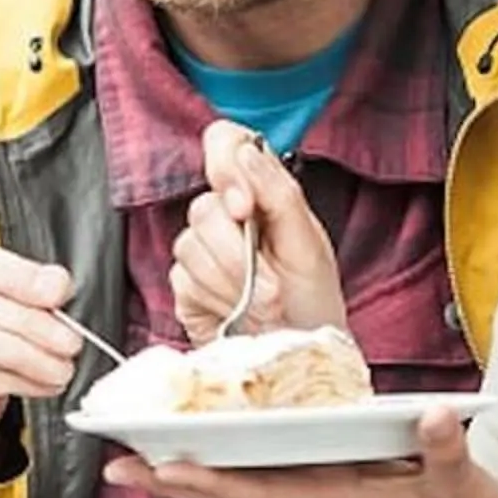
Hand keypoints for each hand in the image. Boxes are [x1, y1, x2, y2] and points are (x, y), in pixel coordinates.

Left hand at [106, 404, 497, 497]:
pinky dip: (220, 459)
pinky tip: (193, 443)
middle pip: (229, 489)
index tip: (161, 468)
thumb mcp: (457, 480)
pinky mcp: (318, 475)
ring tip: (133, 454)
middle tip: (113, 466)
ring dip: (186, 470)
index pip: (258, 492)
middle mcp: (311, 492)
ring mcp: (311, 486)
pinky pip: (257, 469)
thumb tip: (431, 416)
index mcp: (333, 495)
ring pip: (236, 480)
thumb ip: (445, 448)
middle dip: (171, 479)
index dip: (207, 483)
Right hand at [170, 120, 346, 341]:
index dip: (226, 166)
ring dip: (234, 284)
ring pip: (191, 247)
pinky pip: (184, 280)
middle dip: (241, 256)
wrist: (300, 355)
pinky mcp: (185, 286)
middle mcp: (225, 214)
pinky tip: (238, 313)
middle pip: (204, 208)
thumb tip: (247, 152)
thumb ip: (280, 194)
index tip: (245, 208)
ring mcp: (201, 249)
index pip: (224, 142)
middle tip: (273, 288)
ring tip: (264, 306)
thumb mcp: (310, 245)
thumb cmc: (313, 301)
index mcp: (260, 192)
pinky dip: (219, 302)